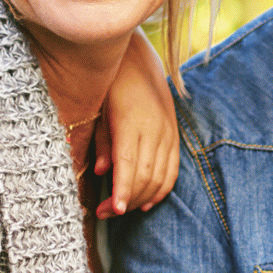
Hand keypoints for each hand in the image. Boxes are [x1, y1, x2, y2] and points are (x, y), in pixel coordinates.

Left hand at [95, 31, 179, 217]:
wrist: (138, 60)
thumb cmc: (111, 85)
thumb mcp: (98, 110)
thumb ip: (101, 142)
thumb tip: (101, 172)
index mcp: (131, 123)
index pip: (130, 165)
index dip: (123, 191)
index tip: (113, 210)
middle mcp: (154, 129)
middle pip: (145, 176)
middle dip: (126, 199)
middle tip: (104, 213)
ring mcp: (168, 132)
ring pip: (161, 176)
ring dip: (143, 197)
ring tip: (122, 209)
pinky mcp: (174, 134)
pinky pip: (172, 169)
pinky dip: (162, 189)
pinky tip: (147, 201)